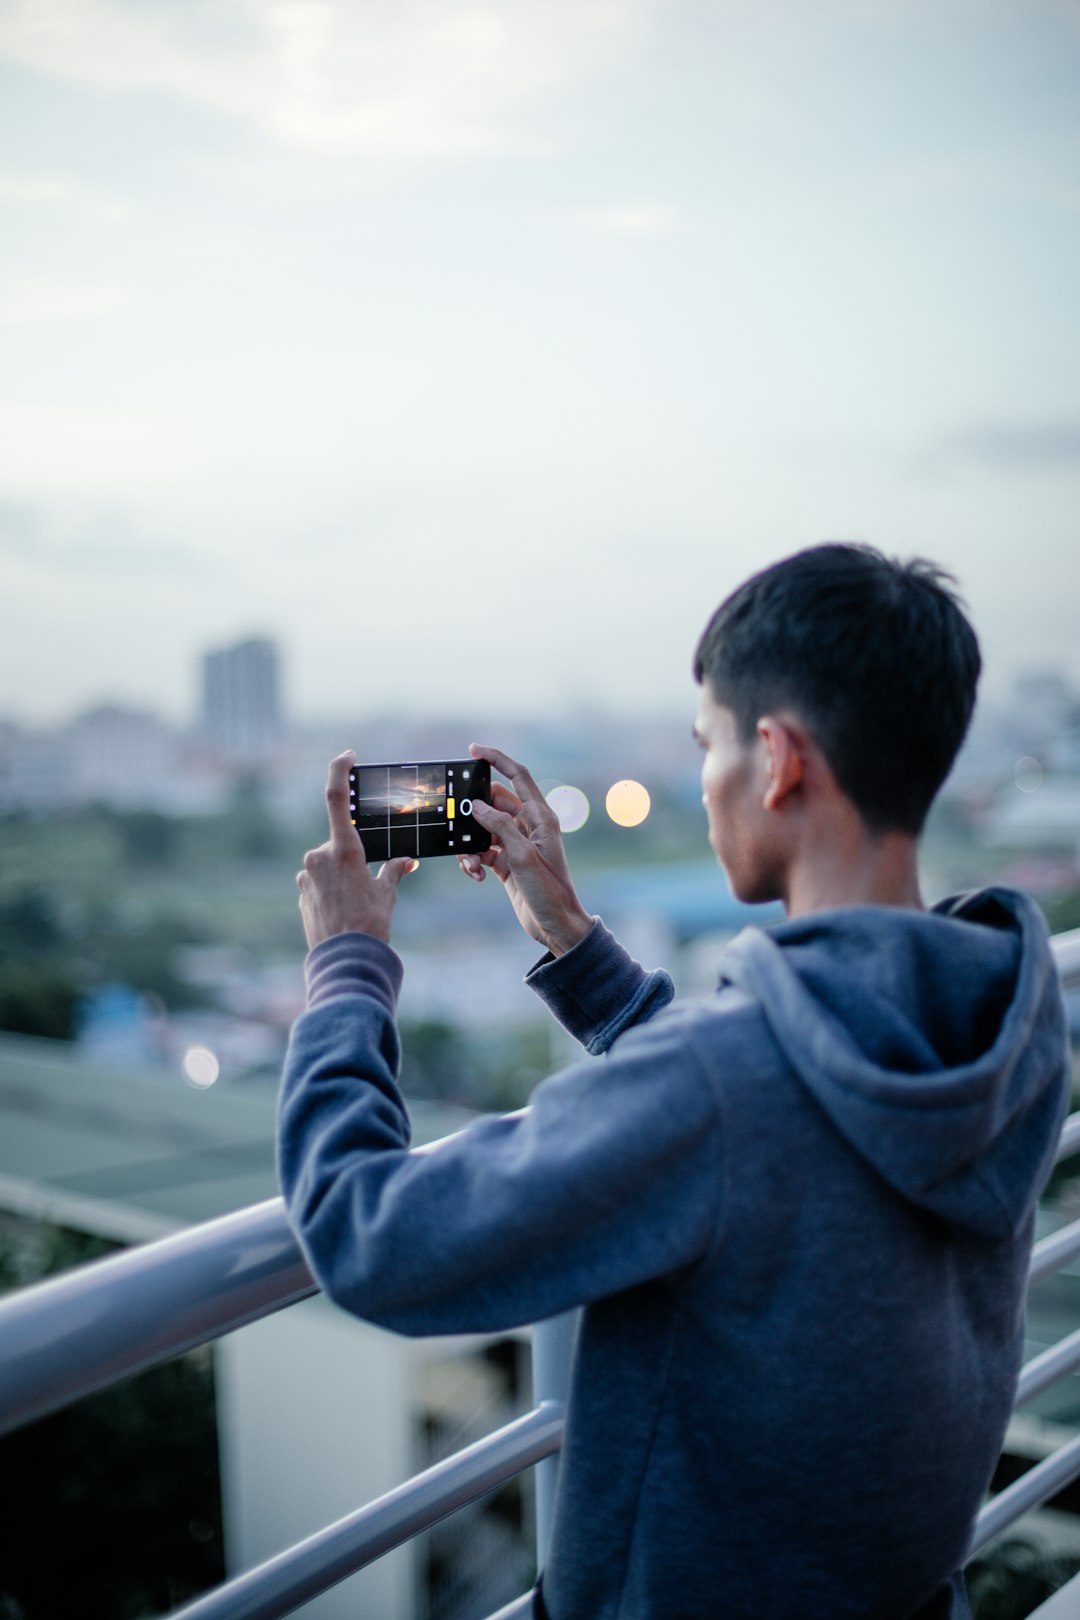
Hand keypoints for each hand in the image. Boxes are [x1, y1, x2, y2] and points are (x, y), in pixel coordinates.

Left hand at [296, 752, 416, 948]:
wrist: (344, 961)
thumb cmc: (369, 925)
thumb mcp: (386, 895)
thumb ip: (393, 871)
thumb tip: (405, 862)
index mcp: (342, 850)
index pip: (335, 798)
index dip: (339, 770)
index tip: (347, 756)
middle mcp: (318, 857)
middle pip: (339, 844)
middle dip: (354, 857)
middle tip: (368, 884)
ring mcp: (306, 876)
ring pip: (328, 865)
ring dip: (342, 876)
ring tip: (357, 906)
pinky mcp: (301, 893)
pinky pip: (319, 883)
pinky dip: (332, 890)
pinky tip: (343, 912)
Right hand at [459, 744, 592, 957]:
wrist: (555, 925)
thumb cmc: (549, 891)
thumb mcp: (522, 856)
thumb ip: (500, 827)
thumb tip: (477, 806)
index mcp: (540, 817)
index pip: (517, 776)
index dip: (497, 759)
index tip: (474, 749)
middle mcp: (529, 826)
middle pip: (494, 804)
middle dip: (473, 813)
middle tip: (455, 820)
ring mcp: (516, 844)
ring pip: (484, 830)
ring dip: (471, 844)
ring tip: (470, 864)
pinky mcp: (506, 862)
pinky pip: (482, 850)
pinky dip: (473, 859)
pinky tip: (475, 874)